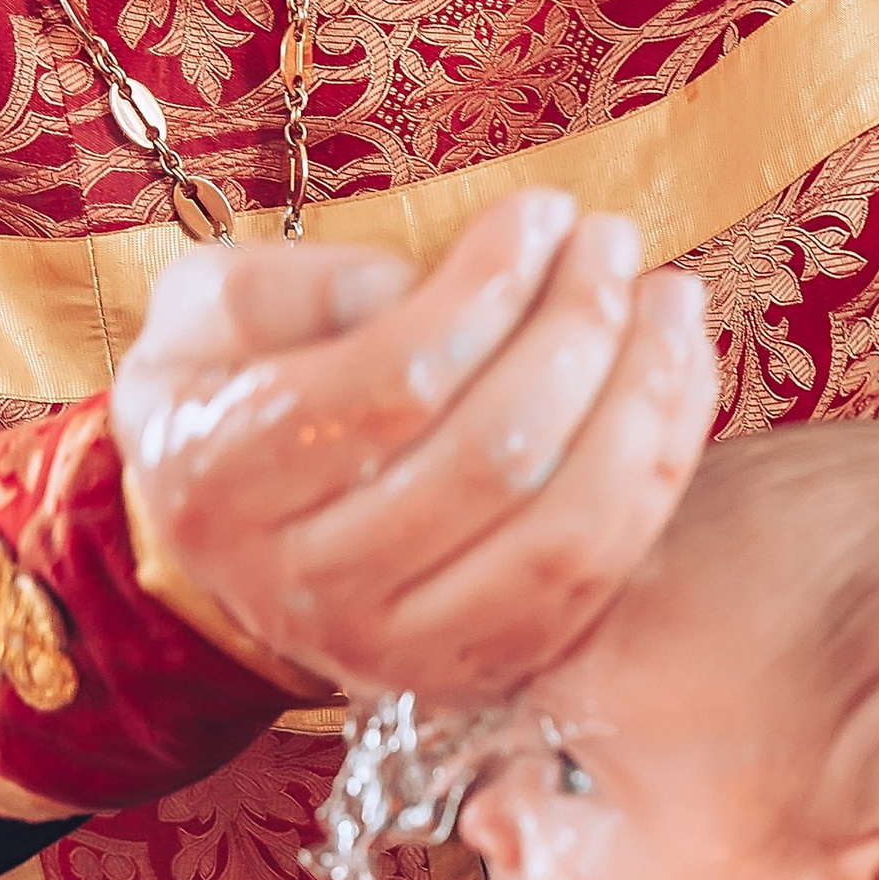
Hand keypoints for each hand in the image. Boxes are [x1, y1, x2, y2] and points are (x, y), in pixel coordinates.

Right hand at [112, 191, 717, 704]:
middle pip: (489, 459)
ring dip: (639, 399)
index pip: (392, 385)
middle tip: (611, 240)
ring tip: (667, 298)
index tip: (542, 213)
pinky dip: (658, 465)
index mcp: (218, 484)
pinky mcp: (483, 666)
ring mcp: (399, 647)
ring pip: (560, 530)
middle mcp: (303, 588)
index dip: (487, 292)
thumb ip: (281, 288)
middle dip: (575, 331)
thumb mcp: (202, 316)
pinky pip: (601, 571)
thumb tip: (408, 287)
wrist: (239, 540)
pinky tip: (676, 372)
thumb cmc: (234, 394)